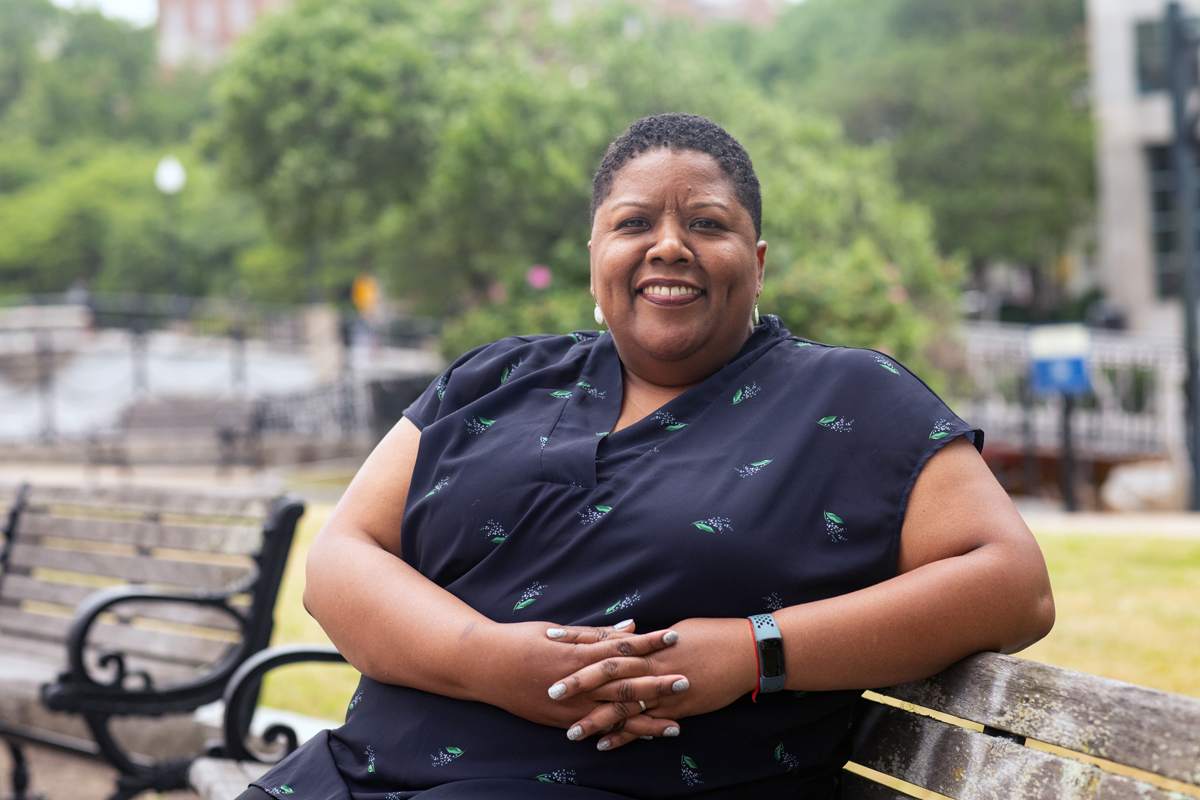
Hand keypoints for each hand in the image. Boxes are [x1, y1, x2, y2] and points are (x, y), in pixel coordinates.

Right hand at [468, 619, 681, 733]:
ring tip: (675, 724)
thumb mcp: (558, 631)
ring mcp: (569, 707)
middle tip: (686, 680)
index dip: (648, 643)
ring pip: (615, 715)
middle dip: (657, 684)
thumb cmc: (520, 640)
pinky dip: (620, 734)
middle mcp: (576, 683)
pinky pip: (597, 729)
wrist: (484, 667)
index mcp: (576, 653)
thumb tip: (630, 628)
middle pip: (624, 684)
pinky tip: (640, 738)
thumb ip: (595, 634)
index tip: (673, 637)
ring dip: (646, 720)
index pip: (621, 648)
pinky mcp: (561, 722)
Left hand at [547, 618, 758, 749]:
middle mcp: (652, 664)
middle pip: (608, 673)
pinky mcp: (677, 707)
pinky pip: (646, 724)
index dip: (577, 640)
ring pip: (623, 705)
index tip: (552, 639)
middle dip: (579, 683)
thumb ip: (649, 640)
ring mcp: (664, 688)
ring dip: (596, 719)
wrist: (746, 651)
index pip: (605, 640)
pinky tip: (604, 746)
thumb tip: (631, 636)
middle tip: (549, 690)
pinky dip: (625, 736)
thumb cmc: (713, 635)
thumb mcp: (676, 631)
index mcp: (648, 642)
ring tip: (570, 731)